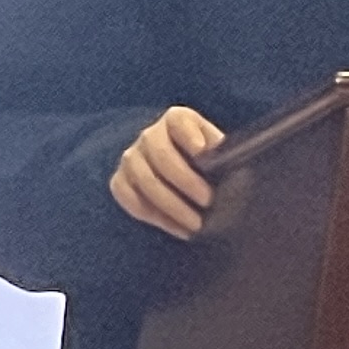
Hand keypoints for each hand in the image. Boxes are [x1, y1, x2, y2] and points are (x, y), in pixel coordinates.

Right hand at [108, 105, 225, 239]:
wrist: (186, 181)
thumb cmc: (210, 165)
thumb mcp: (220, 154)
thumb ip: (223, 155)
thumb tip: (228, 166)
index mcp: (177, 120)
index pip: (179, 120)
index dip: (189, 134)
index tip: (201, 151)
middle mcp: (150, 135)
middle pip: (161, 154)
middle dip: (185, 180)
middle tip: (208, 201)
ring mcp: (132, 158)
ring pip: (145, 180)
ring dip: (172, 206)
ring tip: (196, 224)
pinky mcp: (120, 181)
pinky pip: (130, 199)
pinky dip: (156, 217)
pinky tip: (179, 228)